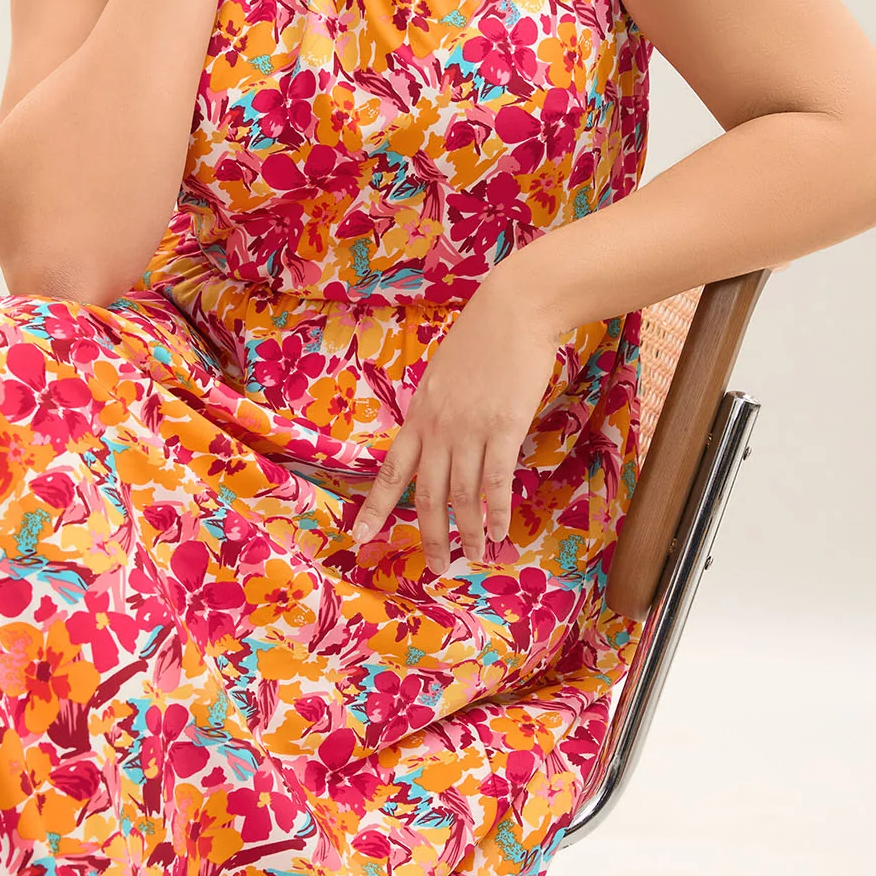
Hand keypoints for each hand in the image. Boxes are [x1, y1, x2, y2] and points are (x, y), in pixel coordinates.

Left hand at [350, 281, 563, 569]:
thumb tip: (438, 439)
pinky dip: (497, 511)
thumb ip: (436, 410)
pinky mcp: (504, 428)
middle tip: (438, 565)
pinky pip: (495, 481)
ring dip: (469, 531)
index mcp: (419, 414)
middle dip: (430, 535)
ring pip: (462, 495)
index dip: (375, 506)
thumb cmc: (482, 337)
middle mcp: (438, 428)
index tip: (361, 536)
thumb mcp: (442, 375)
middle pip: (426, 494)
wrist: (513, 310)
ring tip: (475, 554)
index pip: (391, 469)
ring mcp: (470, 429)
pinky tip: (501, 531)